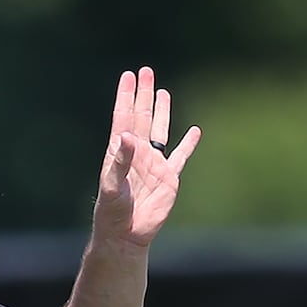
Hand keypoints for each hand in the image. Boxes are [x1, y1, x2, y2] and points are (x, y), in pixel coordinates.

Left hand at [92, 66, 201, 249]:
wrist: (125, 235)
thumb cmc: (112, 213)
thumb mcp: (112, 186)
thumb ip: (120, 161)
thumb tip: (127, 134)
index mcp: (119, 153)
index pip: (123, 118)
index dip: (126, 97)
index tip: (128, 76)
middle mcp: (137, 154)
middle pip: (142, 117)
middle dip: (144, 95)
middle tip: (146, 71)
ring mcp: (153, 164)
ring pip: (159, 130)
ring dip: (161, 111)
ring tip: (162, 92)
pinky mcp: (169, 178)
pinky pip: (180, 156)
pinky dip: (188, 143)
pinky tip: (194, 130)